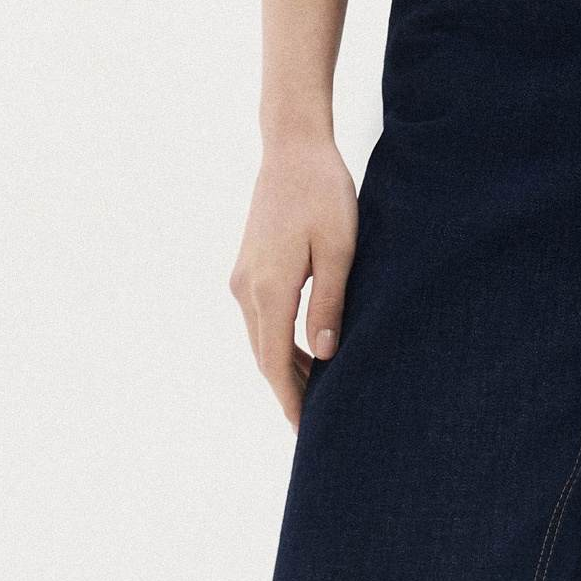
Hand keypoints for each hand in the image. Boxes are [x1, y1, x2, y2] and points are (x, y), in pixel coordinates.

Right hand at [228, 133, 357, 430]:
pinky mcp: (247, 265)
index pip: (277, 363)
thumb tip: (324, 355)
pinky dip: (278, 340)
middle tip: (314, 425)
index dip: (292, 400)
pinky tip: (303, 347)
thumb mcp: (339, 247)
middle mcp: (246, 289)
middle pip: (265, 356)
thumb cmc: (323, 192)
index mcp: (269, 290)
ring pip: (261, 338)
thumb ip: (330, 302)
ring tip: (315, 393)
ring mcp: (242, 277)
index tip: (306, 433)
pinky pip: (261, 317)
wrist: (292, 147)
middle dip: (288, 391)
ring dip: (284, 366)